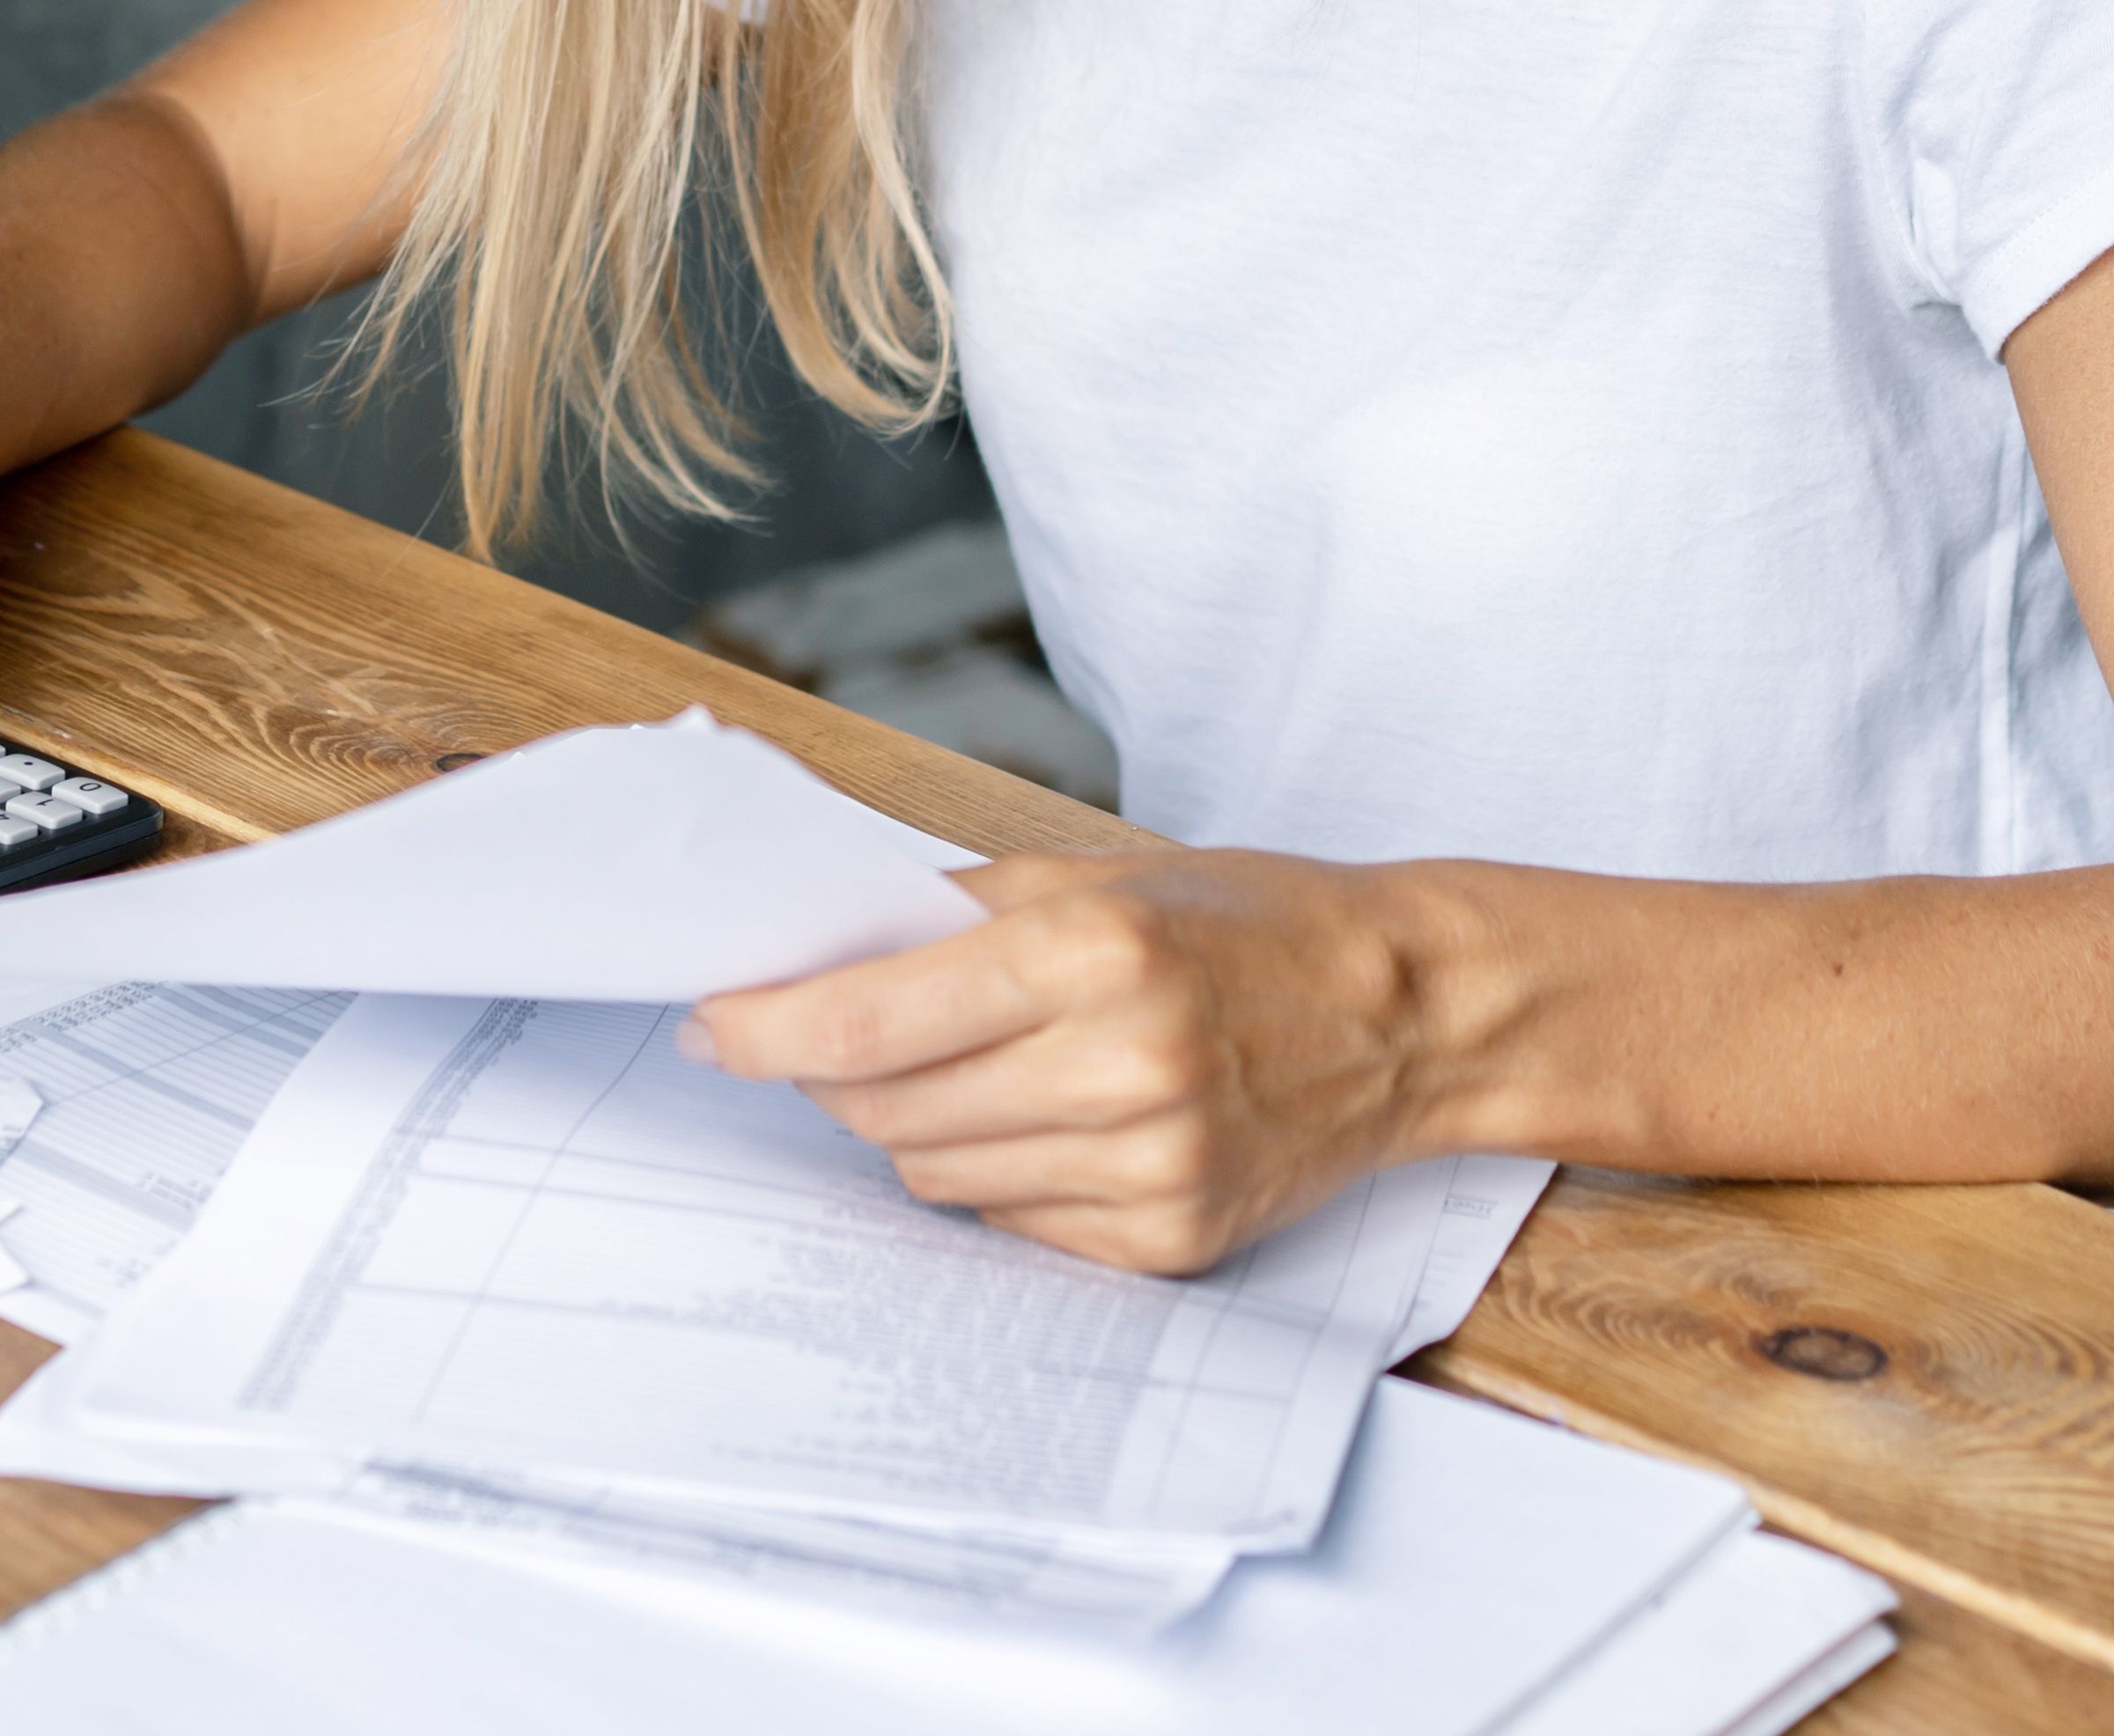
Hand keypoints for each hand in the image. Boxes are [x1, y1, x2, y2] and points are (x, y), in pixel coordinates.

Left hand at [688, 848, 1446, 1272]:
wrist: (1405, 1013)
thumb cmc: (1244, 922)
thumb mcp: (1094, 873)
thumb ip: (949, 914)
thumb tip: (809, 955)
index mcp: (1092, 953)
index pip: (869, 1021)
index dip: (765, 1030)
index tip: (709, 1025)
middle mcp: (1120, 1067)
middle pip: (885, 1106)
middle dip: (828, 1073)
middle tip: (823, 1037)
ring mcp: (1149, 1167)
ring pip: (934, 1171)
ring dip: (908, 1122)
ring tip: (959, 1068)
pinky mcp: (1169, 1240)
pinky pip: (1009, 1221)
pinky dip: (993, 1172)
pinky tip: (1040, 1120)